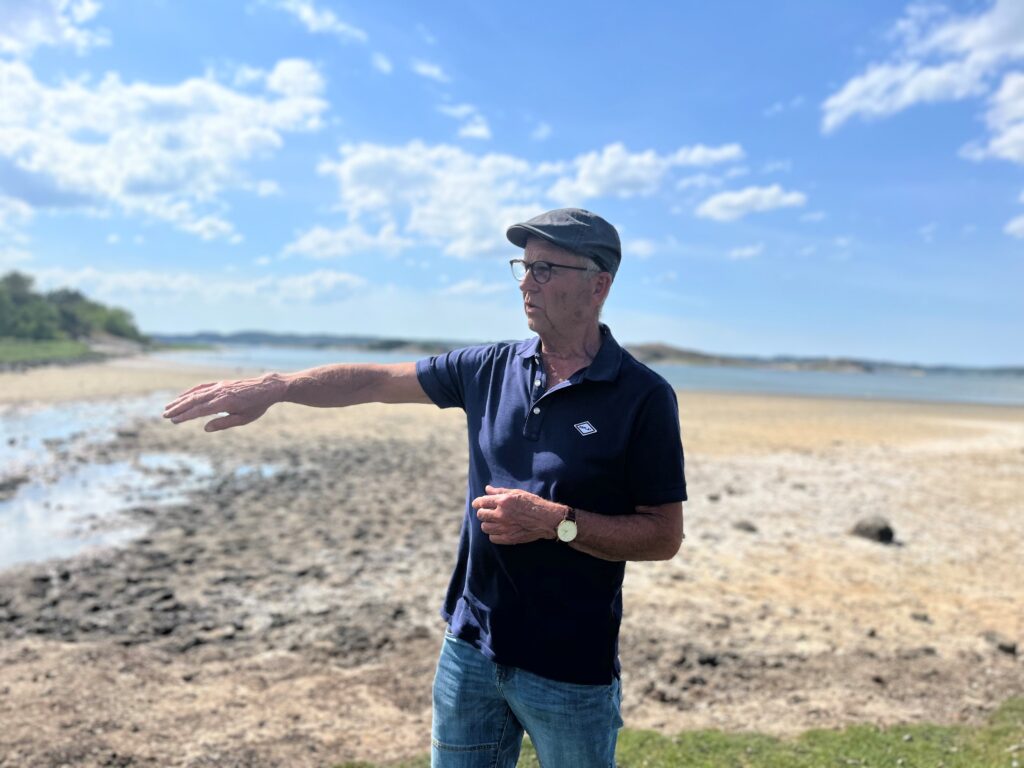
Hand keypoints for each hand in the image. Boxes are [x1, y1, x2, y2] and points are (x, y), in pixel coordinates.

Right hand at [162, 373, 285, 431]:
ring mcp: (219, 386)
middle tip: (164, 415)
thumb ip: (224, 423)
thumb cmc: (257, 406)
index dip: (185, 415)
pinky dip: (190, 391)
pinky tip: (182, 396)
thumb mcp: (243, 419)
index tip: (173, 420)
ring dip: (181, 400)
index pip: (200, 410)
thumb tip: (205, 428)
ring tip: (168, 407)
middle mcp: (219, 392)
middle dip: (178, 408)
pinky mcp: (221, 383)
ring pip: (196, 393)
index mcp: (225, 402)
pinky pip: (202, 387)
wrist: (267, 388)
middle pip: (194, 400)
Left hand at [471, 484, 561, 544]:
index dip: (477, 503)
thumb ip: (500, 491)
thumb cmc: (533, 503)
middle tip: (487, 513)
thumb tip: (487, 489)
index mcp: (503, 501)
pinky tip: (499, 530)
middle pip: (481, 515)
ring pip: (485, 527)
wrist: (547, 519)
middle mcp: (501, 514)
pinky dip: (494, 534)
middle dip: (482, 513)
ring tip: (494, 522)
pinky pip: (492, 538)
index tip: (477, 504)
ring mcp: (504, 527)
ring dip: (487, 524)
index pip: (481, 502)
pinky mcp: (509, 538)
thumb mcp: (517, 493)